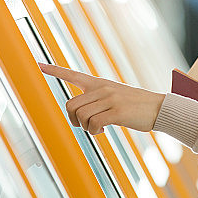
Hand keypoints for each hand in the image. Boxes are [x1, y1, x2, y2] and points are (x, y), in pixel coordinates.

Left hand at [39, 63, 164, 134]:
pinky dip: (95, 132)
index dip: (54, 71)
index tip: (38, 64)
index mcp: (100, 83)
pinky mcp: (117, 111)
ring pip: (80, 116)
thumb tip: (79, 113)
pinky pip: (94, 124)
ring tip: (100, 128)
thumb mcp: (115, 96)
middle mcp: (102, 89)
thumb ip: (97, 99)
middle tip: (87, 125)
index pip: (73, 75)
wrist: (158, 108)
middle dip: (74, 120)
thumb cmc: (135, 106)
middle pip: (71, 105)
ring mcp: (109, 99)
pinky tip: (105, 130)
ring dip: (86, 128)